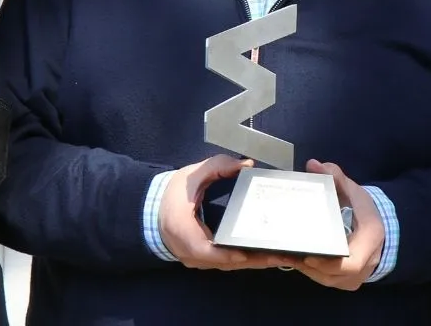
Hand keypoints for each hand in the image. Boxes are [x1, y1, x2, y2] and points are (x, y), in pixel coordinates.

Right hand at [158, 154, 293, 270]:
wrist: (151, 211)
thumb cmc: (172, 194)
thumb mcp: (192, 175)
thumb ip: (217, 166)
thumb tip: (246, 165)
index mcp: (182, 231)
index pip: (203, 249)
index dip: (224, 254)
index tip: (244, 252)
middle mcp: (188, 252)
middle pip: (223, 262)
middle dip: (252, 260)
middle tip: (279, 255)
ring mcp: (195, 259)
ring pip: (227, 265)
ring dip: (252, 263)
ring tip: (279, 256)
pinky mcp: (202, 260)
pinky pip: (225, 263)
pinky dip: (244, 261)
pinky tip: (264, 256)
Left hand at [292, 160, 383, 290]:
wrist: (381, 227)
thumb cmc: (364, 209)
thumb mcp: (353, 190)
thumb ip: (335, 177)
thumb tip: (313, 165)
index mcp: (370, 239)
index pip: (351, 262)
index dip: (328, 264)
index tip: (308, 256)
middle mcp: (366, 263)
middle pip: (334, 274)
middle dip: (309, 265)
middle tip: (286, 253)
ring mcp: (358, 276)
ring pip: (328, 280)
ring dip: (308, 270)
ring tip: (286, 256)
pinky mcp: (349, 281)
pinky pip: (329, 281)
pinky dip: (313, 272)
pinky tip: (296, 260)